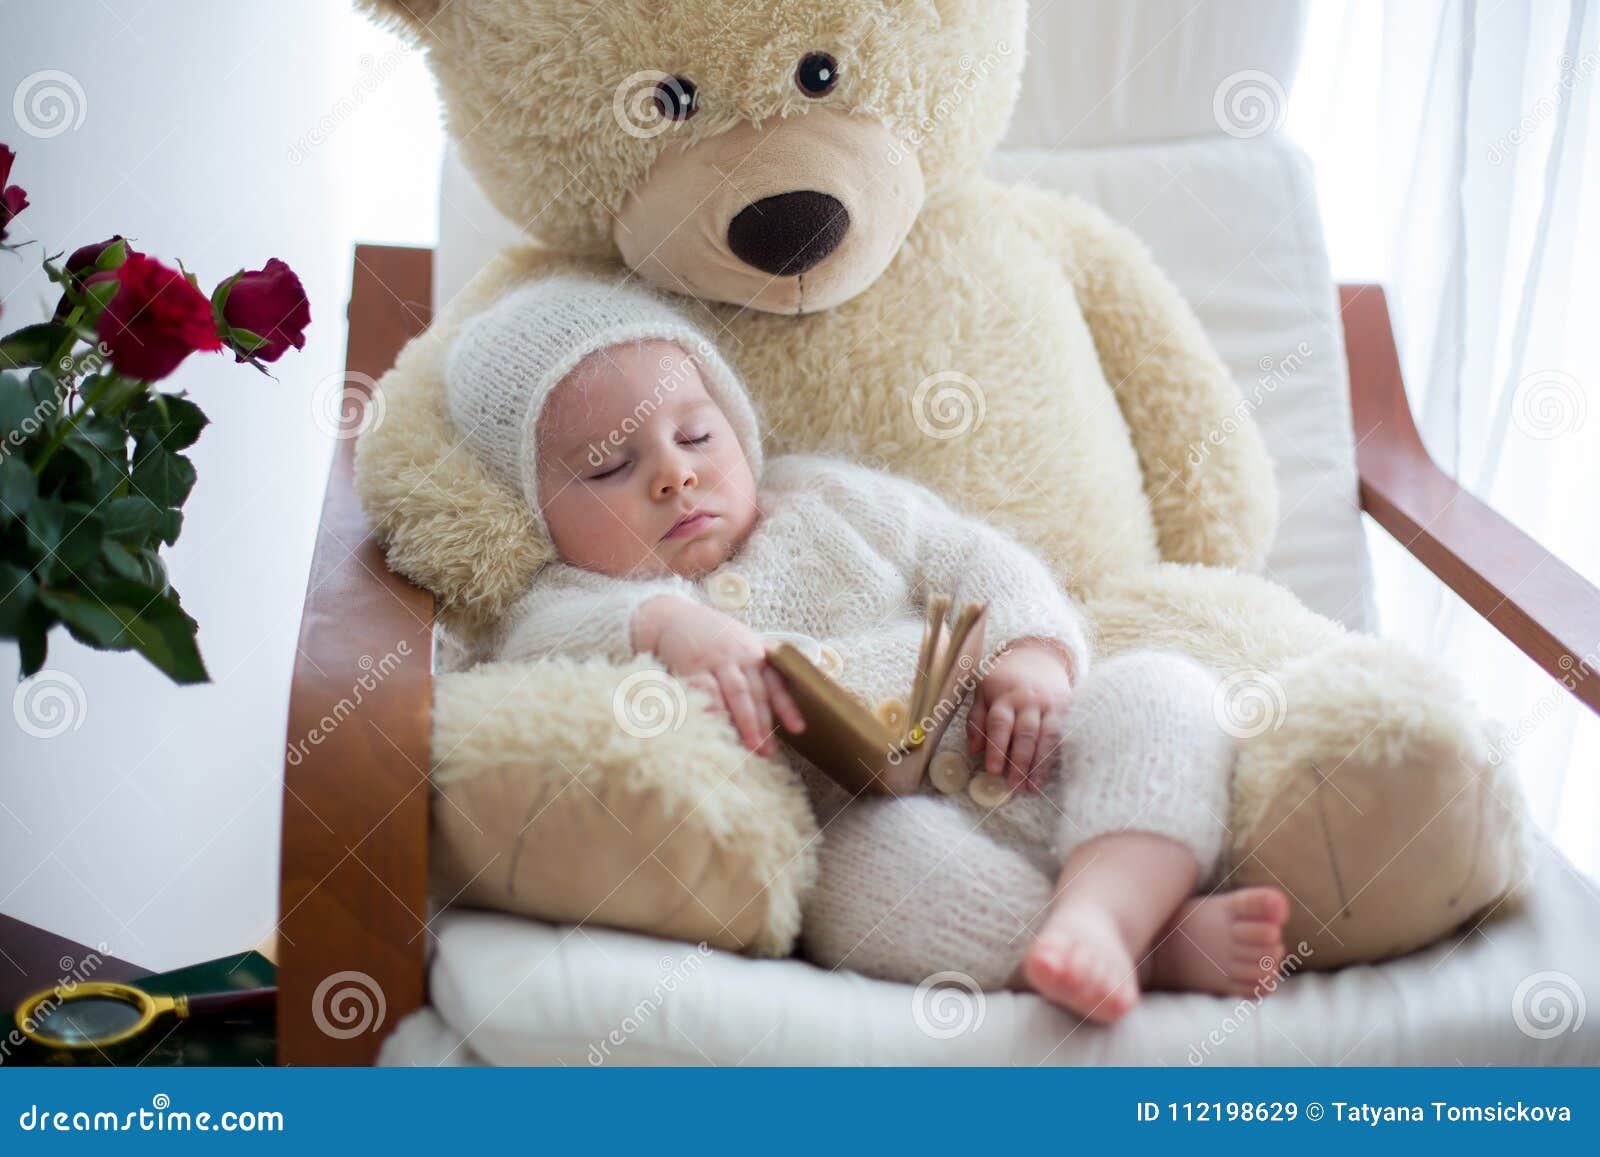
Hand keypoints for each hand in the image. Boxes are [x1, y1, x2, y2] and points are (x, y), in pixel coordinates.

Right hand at [631, 595, 804, 757]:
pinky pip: (707, 689)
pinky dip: (715, 708)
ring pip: (737, 693)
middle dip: (764, 724)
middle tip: (768, 751)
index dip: (787, 707)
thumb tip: (773, 704)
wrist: (673, 617)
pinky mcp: (694, 664)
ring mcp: (718, 659)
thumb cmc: (711, 637)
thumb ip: (756, 666)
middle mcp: (741, 656)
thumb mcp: (739, 643)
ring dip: (745, 721)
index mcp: (755, 654)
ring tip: (752, 746)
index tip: (799, 729)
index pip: (776, 682)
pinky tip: (719, 726)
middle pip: (757, 693)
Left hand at [967, 640, 1074, 790]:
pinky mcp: (1067, 708)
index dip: (996, 746)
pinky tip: (1049, 773)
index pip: (1000, 722)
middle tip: (1013, 785)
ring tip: (1031, 787)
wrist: (1038, 657)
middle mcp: (1028, 699)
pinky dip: (1056, 755)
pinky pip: (1062, 735)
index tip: (993, 770)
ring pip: (1047, 737)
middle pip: (1025, 733)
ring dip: (1039, 764)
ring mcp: (1050, 703)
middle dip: (1019, 761)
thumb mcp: (983, 692)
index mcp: (1004, 695)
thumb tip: (974, 751)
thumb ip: (976, 720)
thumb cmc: (1004, 681)